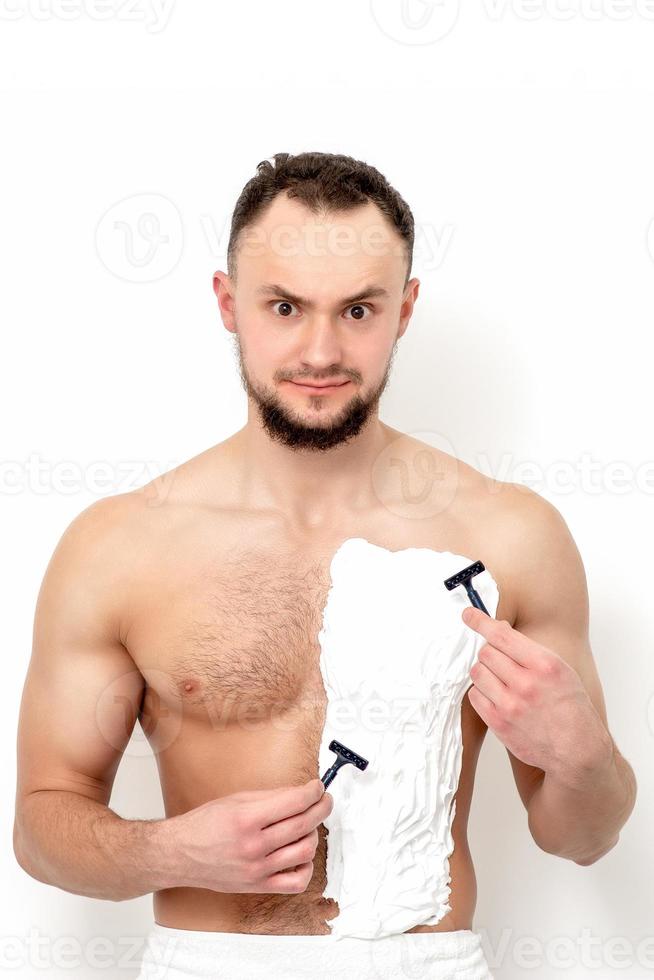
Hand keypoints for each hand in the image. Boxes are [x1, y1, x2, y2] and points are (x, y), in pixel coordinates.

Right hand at [165, 777, 333, 893]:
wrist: (180, 855)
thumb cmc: (205, 824)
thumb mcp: (236, 800)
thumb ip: (271, 797)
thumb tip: (301, 793)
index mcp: (247, 819)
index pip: (294, 803)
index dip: (313, 792)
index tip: (318, 787)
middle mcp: (253, 846)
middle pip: (303, 825)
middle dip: (321, 808)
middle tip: (324, 800)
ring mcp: (257, 870)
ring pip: (304, 851)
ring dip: (314, 834)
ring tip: (308, 825)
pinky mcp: (258, 886)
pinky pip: (296, 883)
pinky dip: (307, 867)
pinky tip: (301, 855)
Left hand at [462, 607, 610, 783]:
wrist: (577, 749)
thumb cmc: (570, 706)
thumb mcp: (561, 669)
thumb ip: (529, 651)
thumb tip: (497, 630)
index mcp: (544, 665)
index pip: (502, 635)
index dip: (481, 622)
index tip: (468, 614)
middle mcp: (526, 683)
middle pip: (486, 652)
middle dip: (490, 652)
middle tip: (500, 661)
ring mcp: (510, 705)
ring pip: (477, 672)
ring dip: (485, 672)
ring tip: (501, 680)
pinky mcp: (498, 723)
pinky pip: (475, 696)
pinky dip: (482, 692)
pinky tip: (496, 696)